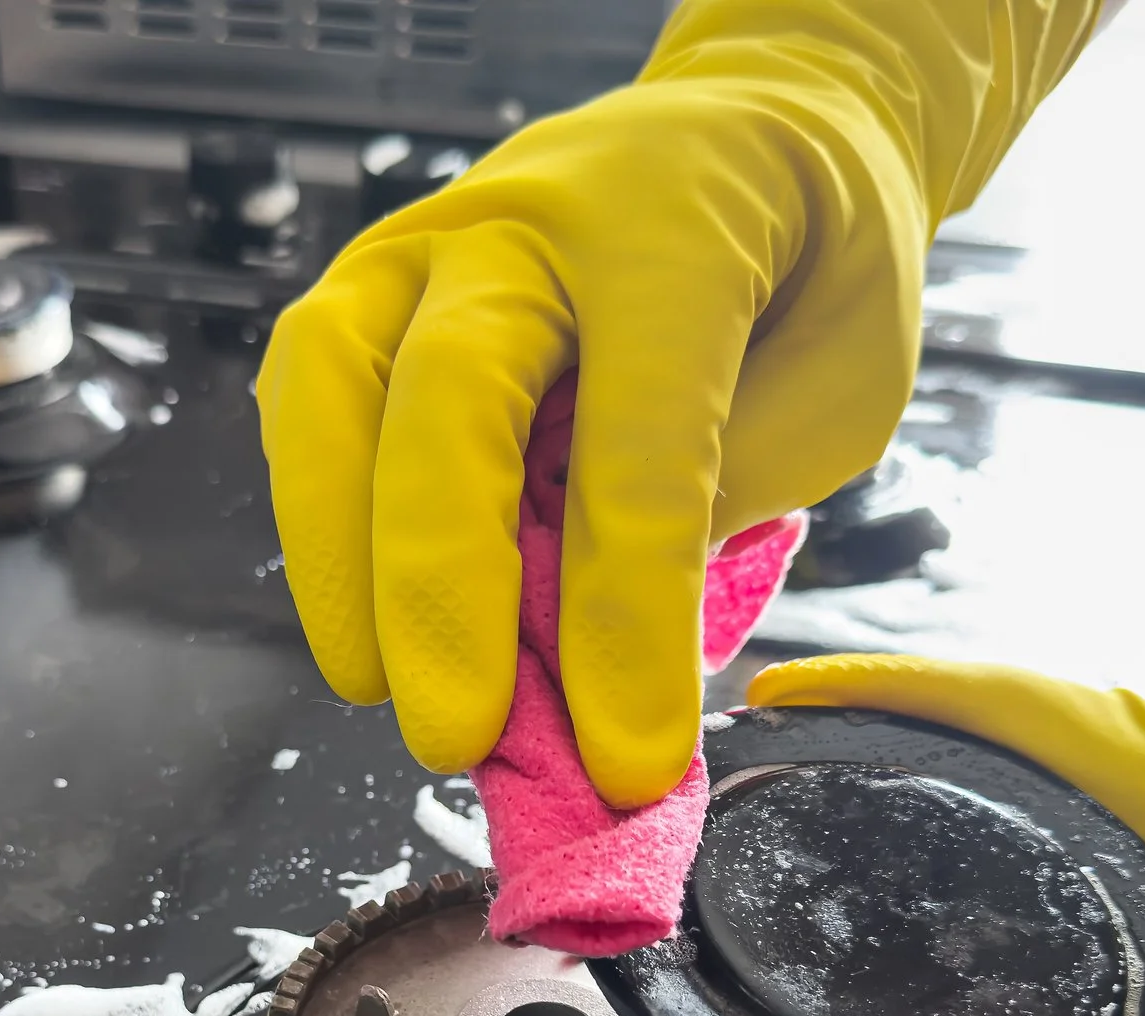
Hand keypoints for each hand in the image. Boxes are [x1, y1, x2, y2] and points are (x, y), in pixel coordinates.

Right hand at [258, 0, 1106, 807]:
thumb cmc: (810, 266)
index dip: (624, 616)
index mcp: (676, 230)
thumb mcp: (838, 386)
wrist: (759, 127)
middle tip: (455, 736)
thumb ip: (717, 500)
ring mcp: (428, 239)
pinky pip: (306, 397)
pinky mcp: (371, 284)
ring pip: (330, 382)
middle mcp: (529, 219)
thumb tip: (596, 660)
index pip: (635, 443)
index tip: (627, 759)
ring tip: (377, 687)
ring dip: (337, 554)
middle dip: (441, 589)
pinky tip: (360, 612)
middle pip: (449, 402)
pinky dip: (319, 516)